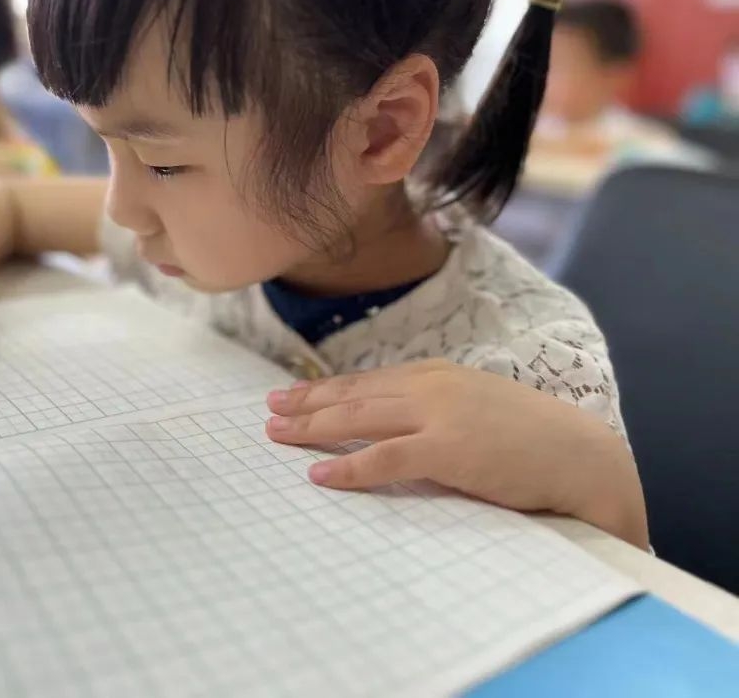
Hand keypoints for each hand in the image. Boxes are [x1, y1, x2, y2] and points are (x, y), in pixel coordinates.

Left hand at [266, 360, 646, 546]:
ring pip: (359, 419)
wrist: (582, 455)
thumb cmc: (533, 439)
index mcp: (438, 376)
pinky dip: (347, 467)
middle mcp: (431, 387)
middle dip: (307, 404)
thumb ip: (437, 410)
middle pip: (353, 395)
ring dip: (312, 428)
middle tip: (269, 411)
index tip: (292, 395)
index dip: (326, 389)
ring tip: (277, 436)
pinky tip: (319, 474)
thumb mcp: (477, 409)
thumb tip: (399, 427)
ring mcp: (438, 415)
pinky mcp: (447, 449)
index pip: (367, 382)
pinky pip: (383, 458)